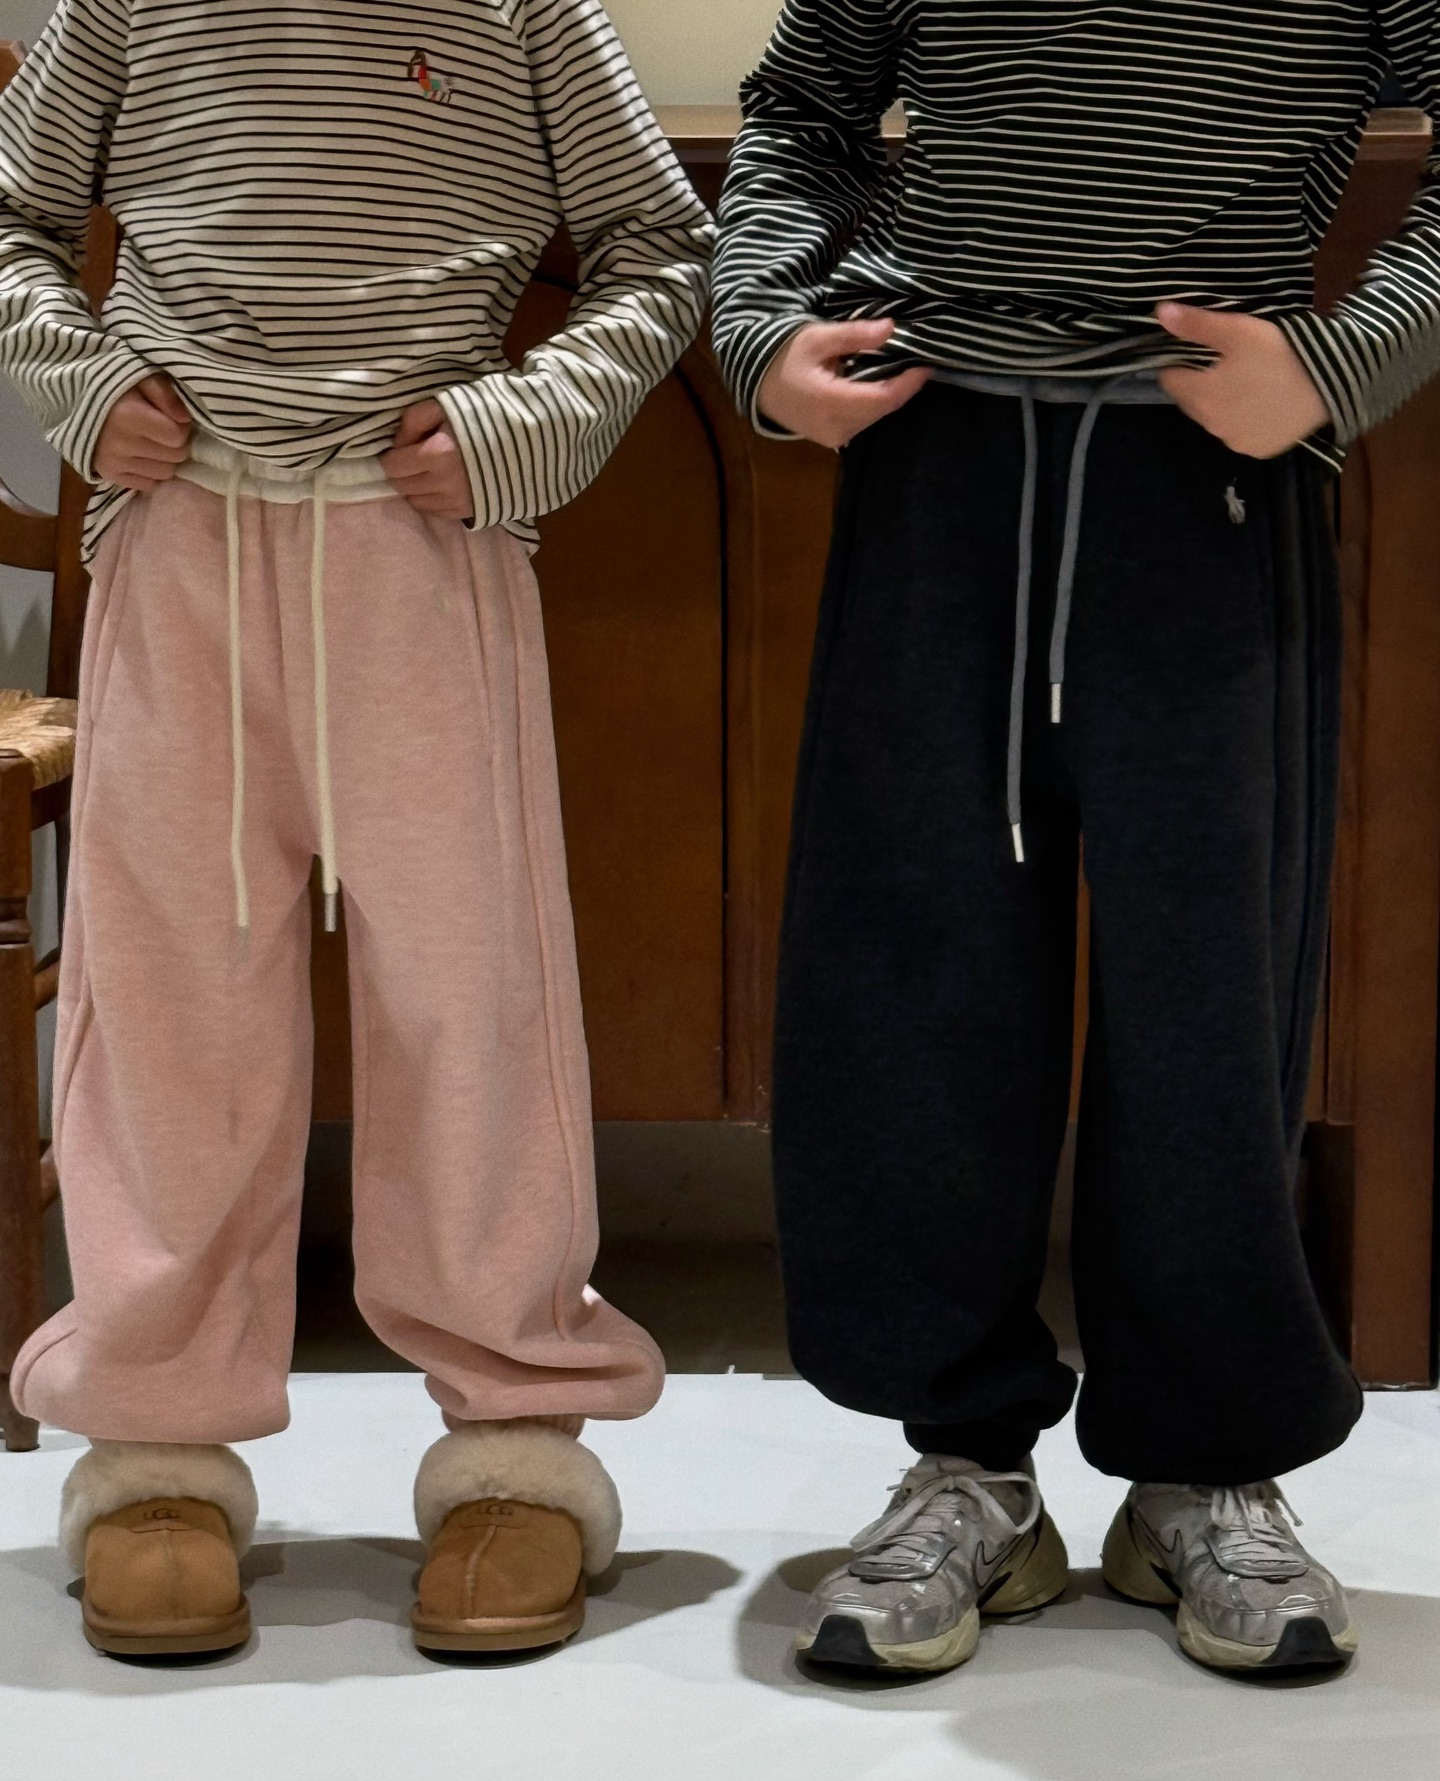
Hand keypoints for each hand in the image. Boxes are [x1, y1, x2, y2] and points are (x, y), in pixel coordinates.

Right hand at [94, 375, 190, 489]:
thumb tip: (186, 419)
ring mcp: (115, 462)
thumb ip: (165, 393)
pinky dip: (151, 471)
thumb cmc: (117, 388)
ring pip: (165, 473)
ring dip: (165, 459)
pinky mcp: (110, 475)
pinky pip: (149, 484)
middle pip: (175, 456)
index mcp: (129, 416)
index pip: (178, 436)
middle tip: (163, 430)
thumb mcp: (141, 376)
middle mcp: (121, 443)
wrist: (76, 400)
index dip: (181, 427)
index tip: (170, 418)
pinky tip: (142, 455)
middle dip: (176, 444)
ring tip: (153, 442)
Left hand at [380, 401, 473, 519]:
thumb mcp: (442, 405)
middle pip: (402, 487)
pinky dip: (433, 499)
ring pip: (416, 502)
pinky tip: (443, 484)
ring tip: (429, 473)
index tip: (402, 449)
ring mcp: (456, 501)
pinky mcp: (467, 511)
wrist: (522, 442)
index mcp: (437, 454)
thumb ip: (413, 420)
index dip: (392, 457)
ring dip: (416, 488)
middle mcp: (444, 482)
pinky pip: (436, 512)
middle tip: (414, 460)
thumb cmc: (479, 417)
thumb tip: (397, 445)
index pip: (393, 466)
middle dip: (402, 473)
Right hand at [758, 319, 930, 448]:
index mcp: (832, 404)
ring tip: (900, 368)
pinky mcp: (834, 440)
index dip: (910, 383)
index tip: (927, 363)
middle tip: (915, 360)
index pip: (884, 398)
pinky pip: (864, 421)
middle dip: (902, 386)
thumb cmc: (783, 356)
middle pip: (884, 409)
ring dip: (889, 394)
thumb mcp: (817, 338)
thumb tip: (892, 328)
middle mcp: (837, 428)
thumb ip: (855, 335)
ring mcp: (835, 438)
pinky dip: (874, 403)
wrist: (756, 385)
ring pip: (876, 417)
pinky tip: (877, 383)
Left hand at [1156, 303, 1329, 457]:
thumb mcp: (1237, 330)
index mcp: (1200, 396)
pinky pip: (1239, 433)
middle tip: (1223, 363)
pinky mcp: (1258, 450)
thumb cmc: (1280, 352)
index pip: (1170, 380)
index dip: (1179, 362)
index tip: (1197, 350)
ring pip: (1214, 419)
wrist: (1332, 382)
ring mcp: (1235, 441)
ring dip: (1220, 403)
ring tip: (1243, 381)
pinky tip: (1259, 403)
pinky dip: (1242, 420)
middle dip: (1199, 383)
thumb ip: (1196, 324)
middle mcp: (1211, 425)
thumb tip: (1159, 313)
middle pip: (1191, 401)